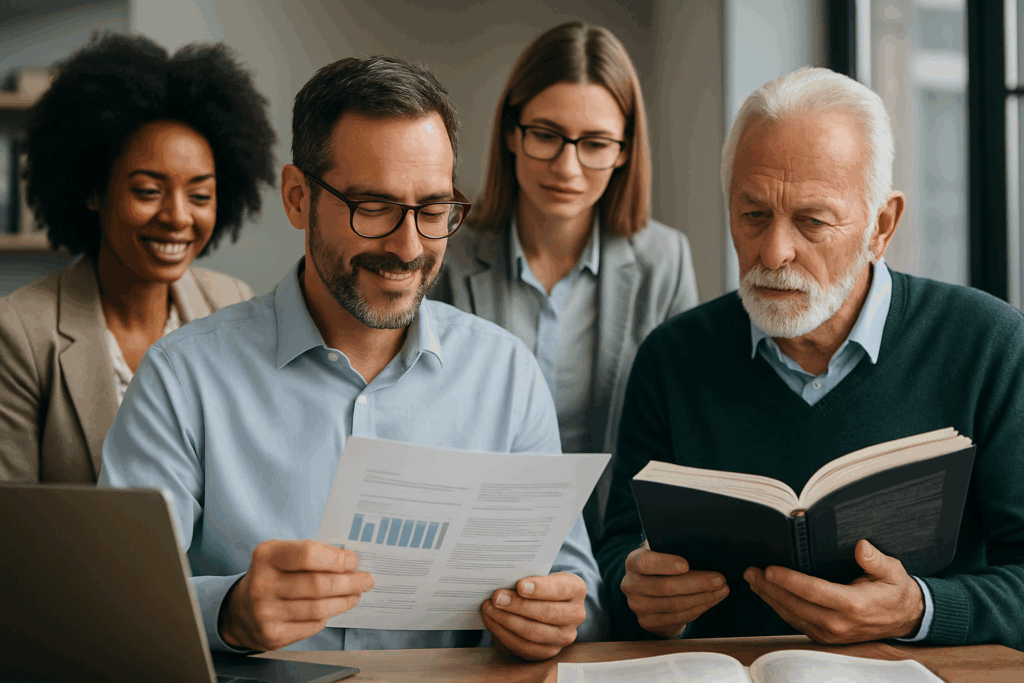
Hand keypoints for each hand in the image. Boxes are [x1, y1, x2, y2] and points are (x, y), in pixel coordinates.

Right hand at [220, 539, 373, 650]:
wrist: (240, 610)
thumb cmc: (273, 575)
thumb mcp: (283, 554)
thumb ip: (313, 554)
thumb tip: (351, 563)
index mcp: (266, 556)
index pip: (307, 554)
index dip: (336, 559)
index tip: (353, 561)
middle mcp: (262, 584)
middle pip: (317, 585)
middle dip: (349, 582)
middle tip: (366, 580)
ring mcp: (265, 613)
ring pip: (318, 609)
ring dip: (344, 601)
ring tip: (356, 594)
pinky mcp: (272, 635)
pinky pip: (312, 626)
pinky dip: (327, 616)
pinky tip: (333, 608)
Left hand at [481, 572, 586, 660]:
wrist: (548, 603)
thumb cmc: (541, 585)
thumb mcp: (542, 575)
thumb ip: (528, 577)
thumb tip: (502, 583)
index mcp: (576, 589)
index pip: (560, 589)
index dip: (540, 588)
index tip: (519, 585)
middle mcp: (576, 614)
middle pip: (546, 613)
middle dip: (517, 605)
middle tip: (496, 598)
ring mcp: (564, 636)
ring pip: (533, 632)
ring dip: (506, 621)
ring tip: (489, 609)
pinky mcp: (549, 652)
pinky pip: (525, 647)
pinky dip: (505, 635)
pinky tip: (493, 623)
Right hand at [620, 540, 728, 637]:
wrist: (652, 591)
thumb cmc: (664, 564)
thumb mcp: (663, 551)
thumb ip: (672, 546)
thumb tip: (700, 544)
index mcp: (633, 562)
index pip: (645, 562)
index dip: (665, 564)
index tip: (687, 564)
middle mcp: (630, 585)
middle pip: (664, 587)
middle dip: (697, 583)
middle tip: (719, 579)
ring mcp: (638, 606)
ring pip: (675, 605)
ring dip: (703, 597)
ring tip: (722, 589)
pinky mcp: (649, 622)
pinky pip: (679, 617)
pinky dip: (699, 608)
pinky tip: (712, 599)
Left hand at [744, 539, 924, 643]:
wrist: (906, 619)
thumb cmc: (896, 590)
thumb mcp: (893, 571)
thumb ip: (875, 560)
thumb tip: (861, 546)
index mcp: (853, 605)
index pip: (814, 592)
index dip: (789, 580)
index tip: (769, 569)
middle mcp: (839, 623)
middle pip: (796, 605)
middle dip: (770, 588)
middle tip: (751, 571)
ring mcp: (831, 633)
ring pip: (792, 615)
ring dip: (770, 598)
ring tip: (753, 580)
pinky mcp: (826, 637)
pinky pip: (797, 622)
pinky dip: (780, 608)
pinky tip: (769, 594)